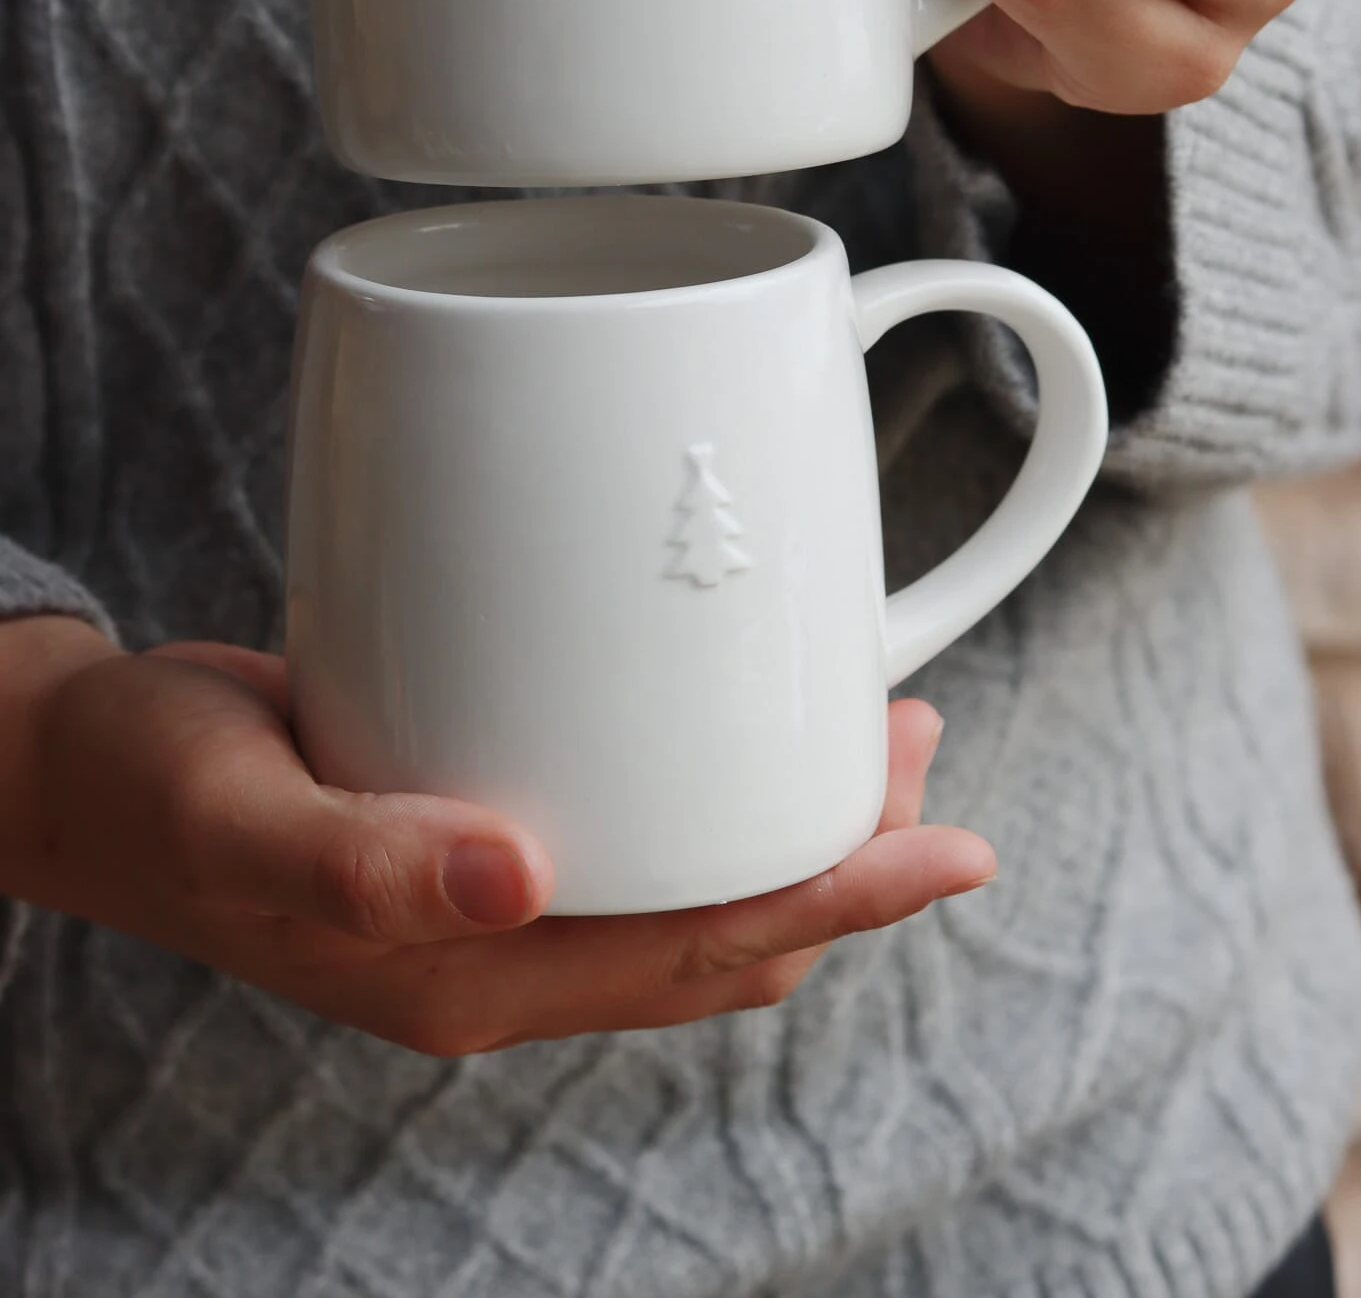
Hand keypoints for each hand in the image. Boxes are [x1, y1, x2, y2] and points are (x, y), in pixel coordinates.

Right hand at [4, 619, 994, 1054]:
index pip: (703, 952)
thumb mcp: (240, 818)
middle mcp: (504, 947)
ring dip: (781, 815)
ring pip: (687, 879)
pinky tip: (715, 713)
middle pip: (723, 922)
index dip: (838, 900)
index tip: (948, 848)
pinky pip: (628, 830)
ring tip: (855, 724)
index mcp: (473, 971)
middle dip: (839, 851)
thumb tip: (520, 873)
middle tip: (912, 742)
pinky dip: (700, 784)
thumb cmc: (153, 792)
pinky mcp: (475, 830)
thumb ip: (364, 863)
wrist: (89, 775)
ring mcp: (493, 898)